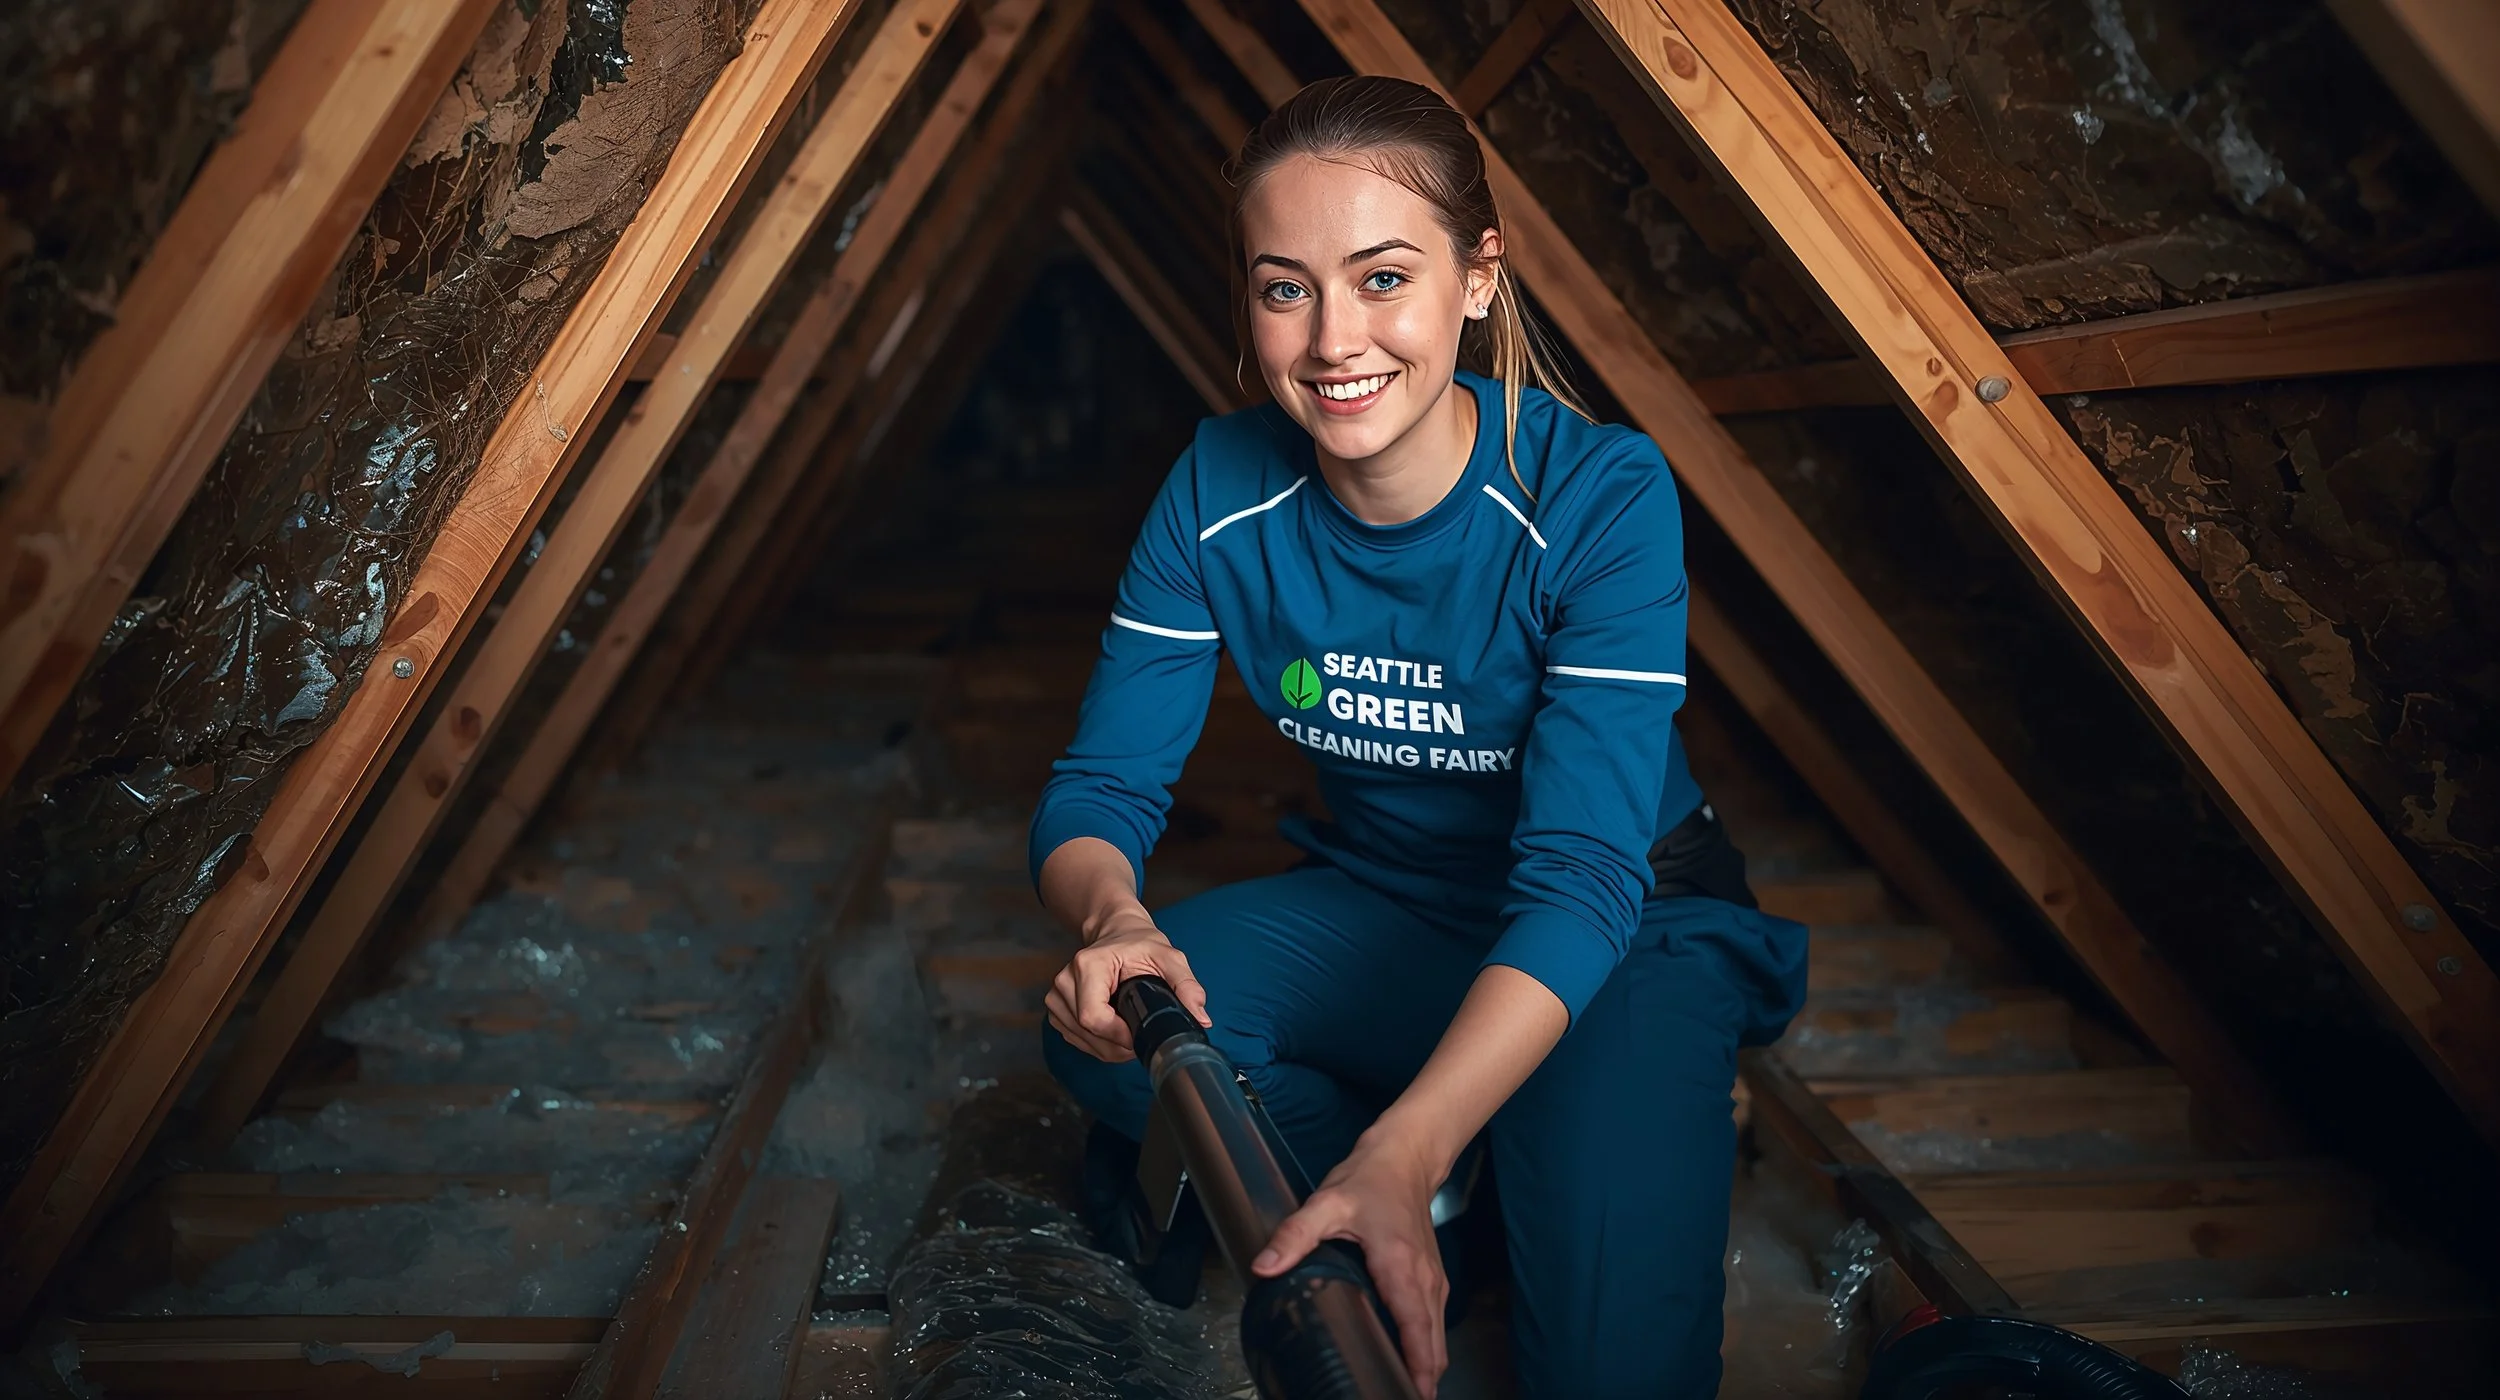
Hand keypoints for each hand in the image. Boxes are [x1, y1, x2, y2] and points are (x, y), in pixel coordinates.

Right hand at [1044, 912, 1210, 1061]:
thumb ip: (1186, 985)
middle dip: (1117, 1045)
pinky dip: (1096, 1044)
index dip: (1118, 1036)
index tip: (1140, 1036)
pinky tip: (1114, 1031)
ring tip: (1130, 1031)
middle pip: (1087, 1032)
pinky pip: (1075, 1038)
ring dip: (1108, 1047)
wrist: (1116, 932)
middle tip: (1141, 1037)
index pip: (1093, 1017)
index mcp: (1088, 965)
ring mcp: (1057, 996)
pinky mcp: (1056, 1008)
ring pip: (1081, 1040)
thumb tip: (1200, 1018)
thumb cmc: (1139, 943)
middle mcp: (1065, 980)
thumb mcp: (1169, 957)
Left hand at [1252, 1131, 1448, 1397]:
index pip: (1418, 1333)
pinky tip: (1407, 1363)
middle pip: (1434, 1346)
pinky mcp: (1432, 1279)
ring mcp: (1434, 1281)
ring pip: (1437, 1338)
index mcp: (1402, 1269)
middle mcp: (1426, 1281)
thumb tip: (1264, 1267)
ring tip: (1398, 1389)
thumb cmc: (1371, 1179)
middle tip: (1392, 1396)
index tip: (1408, 1395)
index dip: (1417, 1371)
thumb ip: (1294, 1236)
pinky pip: (1434, 1324)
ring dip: (1424, 1367)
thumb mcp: (1326, 1203)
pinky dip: (1426, 1348)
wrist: (1406, 1156)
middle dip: (1420, 1380)